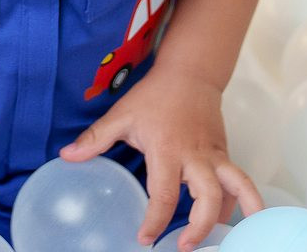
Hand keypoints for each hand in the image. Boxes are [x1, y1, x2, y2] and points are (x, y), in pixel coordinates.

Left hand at [57, 69, 262, 249]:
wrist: (190, 73)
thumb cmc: (154, 95)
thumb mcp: (122, 115)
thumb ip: (95, 139)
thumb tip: (66, 156)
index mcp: (166, 150)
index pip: (163, 194)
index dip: (155, 221)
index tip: (144, 239)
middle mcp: (195, 156)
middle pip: (207, 197)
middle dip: (199, 227)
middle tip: (184, 247)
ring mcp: (214, 155)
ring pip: (236, 187)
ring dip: (235, 213)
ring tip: (225, 238)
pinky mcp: (225, 153)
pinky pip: (238, 181)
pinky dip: (240, 200)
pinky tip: (229, 216)